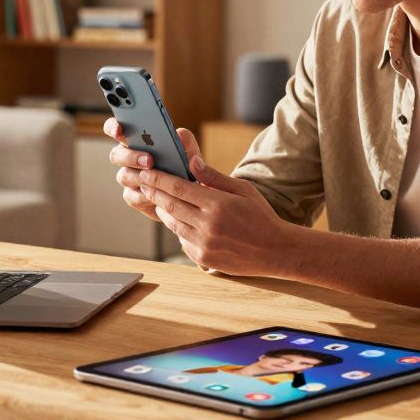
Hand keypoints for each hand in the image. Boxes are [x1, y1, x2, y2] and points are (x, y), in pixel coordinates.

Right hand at [104, 117, 200, 221]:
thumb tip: (180, 133)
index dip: (113, 128)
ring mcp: (129, 178)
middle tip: (149, 160)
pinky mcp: (132, 197)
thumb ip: (185, 141)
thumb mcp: (189, 152)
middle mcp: (128, 158)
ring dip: (138, 177)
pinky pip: (131, 196)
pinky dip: (144, 196)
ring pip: (123, 176)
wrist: (191, 194)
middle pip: (116, 155)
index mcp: (136, 140)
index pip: (116, 130)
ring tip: (155, 178)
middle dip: (131, 157)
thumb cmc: (185, 166)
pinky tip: (155, 196)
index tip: (119, 131)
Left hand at [138, 152, 293, 276]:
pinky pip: (182, 240)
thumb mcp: (243, 190)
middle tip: (143, 182)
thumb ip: (215, 177)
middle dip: (153, 192)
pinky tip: (178, 220)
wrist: (275, 251)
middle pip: (170, 205)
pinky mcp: (203, 258)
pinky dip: (177, 228)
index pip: (179, 188)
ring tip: (156, 199)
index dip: (159, 179)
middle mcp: (208, 225)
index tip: (147, 172)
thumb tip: (192, 162)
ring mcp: (204, 244)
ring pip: (172, 223)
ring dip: (162, 210)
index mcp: (218, 204)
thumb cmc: (260, 216)